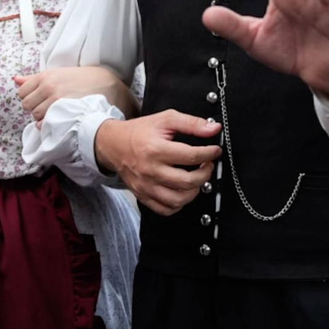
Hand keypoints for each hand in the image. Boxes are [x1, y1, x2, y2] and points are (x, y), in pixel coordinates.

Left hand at [14, 67, 135, 123]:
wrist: (107, 86)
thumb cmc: (83, 79)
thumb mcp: (59, 74)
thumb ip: (34, 79)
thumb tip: (15, 80)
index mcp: (45, 76)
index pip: (22, 92)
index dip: (31, 97)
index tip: (42, 98)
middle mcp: (48, 87)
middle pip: (27, 105)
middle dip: (36, 108)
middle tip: (51, 106)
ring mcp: (55, 100)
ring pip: (35, 116)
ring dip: (43, 117)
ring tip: (58, 113)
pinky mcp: (62, 113)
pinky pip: (44, 125)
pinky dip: (49, 125)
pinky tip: (61, 120)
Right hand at [93, 111, 220, 215]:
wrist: (113, 144)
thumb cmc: (139, 132)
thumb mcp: (165, 119)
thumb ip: (191, 123)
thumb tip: (213, 129)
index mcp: (156, 149)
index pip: (191, 156)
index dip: (209, 154)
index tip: (215, 151)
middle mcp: (150, 170)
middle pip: (187, 181)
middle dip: (205, 173)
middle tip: (208, 165)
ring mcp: (146, 186)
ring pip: (179, 199)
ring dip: (195, 190)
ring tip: (197, 178)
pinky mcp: (143, 196)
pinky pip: (166, 209)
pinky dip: (179, 204)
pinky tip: (183, 191)